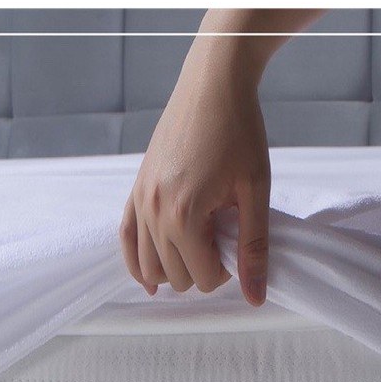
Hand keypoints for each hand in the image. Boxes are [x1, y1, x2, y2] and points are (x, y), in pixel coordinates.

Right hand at [119, 31, 270, 304]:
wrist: (212, 84)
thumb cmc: (239, 131)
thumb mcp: (255, 191)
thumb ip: (253, 247)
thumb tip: (255, 297)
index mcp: (183, 215)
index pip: (202, 277)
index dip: (227, 271)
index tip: (240, 243)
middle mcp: (153, 211)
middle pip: (174, 276)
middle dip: (201, 270)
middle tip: (224, 241)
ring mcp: (139, 200)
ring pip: (147, 266)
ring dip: (173, 268)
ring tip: (199, 248)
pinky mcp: (135, 189)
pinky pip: (125, 239)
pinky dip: (136, 260)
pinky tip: (149, 278)